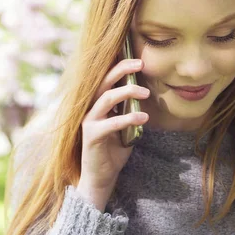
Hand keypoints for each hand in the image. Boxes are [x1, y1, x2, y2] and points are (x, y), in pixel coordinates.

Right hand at [78, 58, 149, 210]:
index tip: (136, 57)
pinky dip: (129, 118)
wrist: (101, 177)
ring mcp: (89, 122)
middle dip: (121, 69)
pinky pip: (111, 122)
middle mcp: (90, 109)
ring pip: (106, 98)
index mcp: (98, 104)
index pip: (106, 79)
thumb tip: (145, 93)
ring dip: (127, 91)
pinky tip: (143, 117)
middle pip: (103, 81)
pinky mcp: (91, 136)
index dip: (119, 66)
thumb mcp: (125, 126)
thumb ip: (129, 110)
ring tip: (146, 92)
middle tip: (140, 63)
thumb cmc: (113, 151)